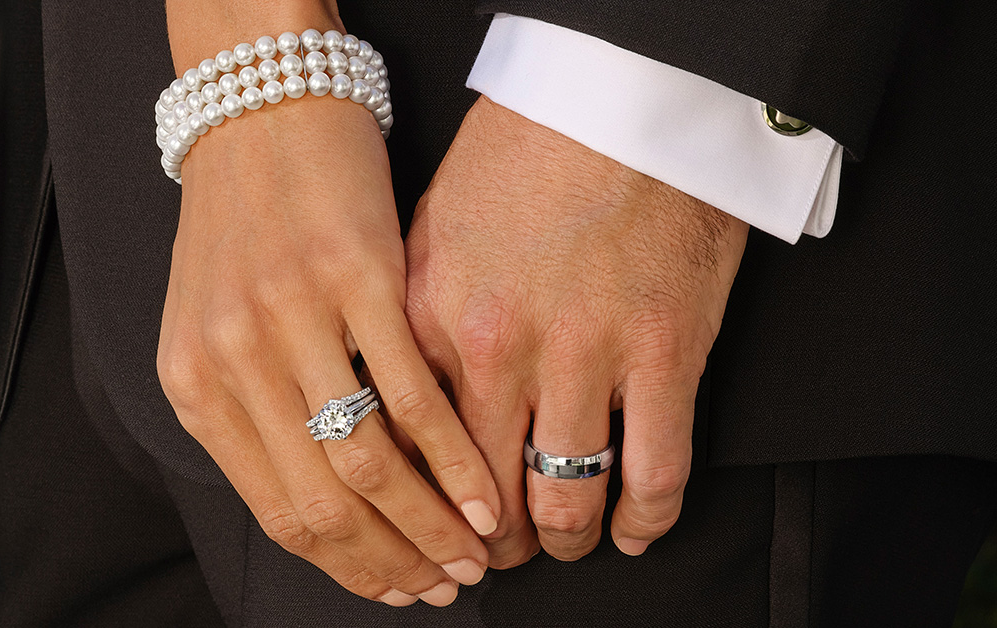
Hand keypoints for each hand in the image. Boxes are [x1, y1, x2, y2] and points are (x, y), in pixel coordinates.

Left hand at [156, 11, 500, 603]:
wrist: (262, 113)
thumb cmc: (244, 224)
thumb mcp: (216, 328)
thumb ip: (255, 414)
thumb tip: (328, 504)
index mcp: (196, 386)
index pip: (276, 512)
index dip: (346, 567)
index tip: (397, 588)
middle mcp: (235, 362)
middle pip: (322, 504)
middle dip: (392, 562)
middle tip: (445, 585)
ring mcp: (294, 320)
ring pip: (369, 463)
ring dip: (428, 525)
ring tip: (472, 552)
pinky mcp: (356, 278)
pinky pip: (411, 394)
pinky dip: (453, 457)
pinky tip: (482, 491)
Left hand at [404, 96, 748, 564]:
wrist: (622, 92)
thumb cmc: (527, 147)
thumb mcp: (433, 222)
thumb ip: (414, 311)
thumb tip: (404, 386)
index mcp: (433, 316)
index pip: (414, 450)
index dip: (422, 506)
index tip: (434, 525)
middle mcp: (500, 349)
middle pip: (485, 492)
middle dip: (489, 543)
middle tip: (496, 554)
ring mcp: (586, 357)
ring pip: (567, 499)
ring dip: (564, 541)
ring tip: (565, 544)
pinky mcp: (665, 354)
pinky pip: (654, 474)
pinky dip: (645, 520)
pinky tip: (635, 531)